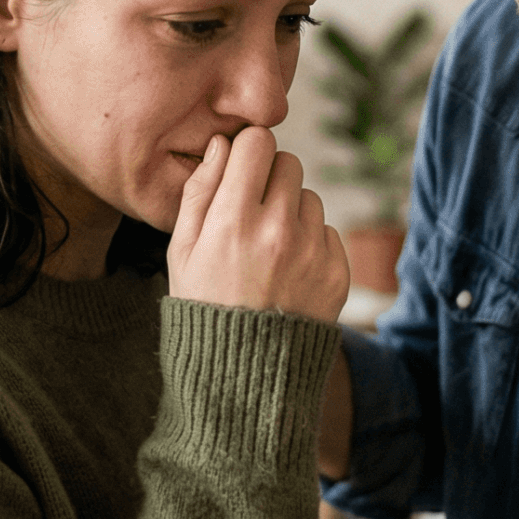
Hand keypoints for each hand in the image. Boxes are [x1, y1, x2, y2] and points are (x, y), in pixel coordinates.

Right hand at [167, 128, 349, 321]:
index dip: (247, 152)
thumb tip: (221, 144)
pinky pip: (327, 232)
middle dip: (270, 179)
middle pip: (288, 162)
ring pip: (309, 197)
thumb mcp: (181, 252)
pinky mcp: (337, 272)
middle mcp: (277, 232)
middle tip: (251, 213)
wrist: (245, 376)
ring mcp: (312, 252)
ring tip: (268, 252)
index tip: (240, 170)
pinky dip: (311, 244)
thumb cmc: (203, 306)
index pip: (257, 142)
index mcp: (232, 222)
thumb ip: (198, 192)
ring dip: (291, 213)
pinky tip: (287, 274)